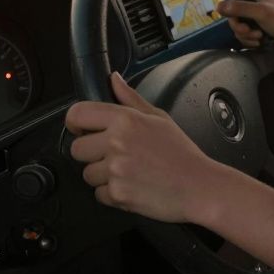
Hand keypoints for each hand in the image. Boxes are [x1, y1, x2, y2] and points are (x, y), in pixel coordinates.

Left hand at [65, 72, 222, 222]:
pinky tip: (132, 185)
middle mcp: (116, 143)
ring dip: (103, 176)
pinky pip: (99, 194)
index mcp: (125, 120)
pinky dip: (113, 193)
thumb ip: (130, 98)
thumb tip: (114, 80)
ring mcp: (115, 170)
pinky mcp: (117, 194)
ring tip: (128, 172)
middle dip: (91, 154)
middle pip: (77, 148)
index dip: (75, 122)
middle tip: (114, 155)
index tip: (81, 129)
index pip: (78, 114)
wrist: (199, 186)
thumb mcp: (159, 118)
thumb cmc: (182, 154)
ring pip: (87, 174)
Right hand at [217, 0, 273, 48]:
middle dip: (242, 30)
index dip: (233, 17)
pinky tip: (260, 43)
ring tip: (260, 38)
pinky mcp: (261, 28)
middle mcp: (255, 2)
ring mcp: (258, 16)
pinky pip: (247, 36)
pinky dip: (251, 41)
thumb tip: (218, 5)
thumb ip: (239, 8)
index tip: (241, 25)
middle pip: (235, 18)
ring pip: (240, 29)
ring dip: (247, 37)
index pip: (232, 3)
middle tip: (253, 34)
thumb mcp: (261, 12)